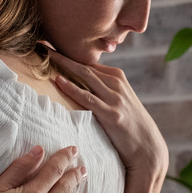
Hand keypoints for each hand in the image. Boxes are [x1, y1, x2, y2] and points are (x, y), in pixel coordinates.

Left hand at [49, 51, 167, 174]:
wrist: (147, 147)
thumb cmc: (129, 123)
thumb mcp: (118, 98)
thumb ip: (103, 87)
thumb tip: (79, 80)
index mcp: (117, 76)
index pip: (88, 62)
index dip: (68, 54)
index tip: (50, 47)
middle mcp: (117, 83)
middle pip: (84, 65)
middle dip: (63, 55)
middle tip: (44, 46)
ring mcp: (115, 98)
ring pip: (85, 76)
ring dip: (65, 65)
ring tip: (47, 56)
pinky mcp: (111, 114)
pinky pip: (87, 98)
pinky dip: (72, 88)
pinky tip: (59, 80)